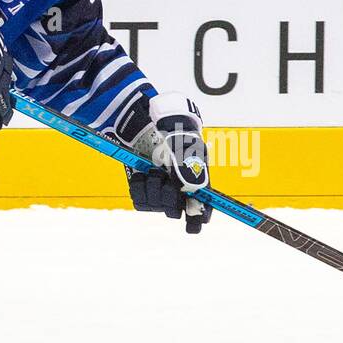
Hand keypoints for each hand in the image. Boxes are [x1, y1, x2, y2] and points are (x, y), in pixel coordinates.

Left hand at [118, 92, 210, 233]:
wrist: (148, 123)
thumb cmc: (173, 130)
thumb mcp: (183, 143)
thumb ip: (188, 164)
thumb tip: (191, 188)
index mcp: (197, 182)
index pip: (203, 211)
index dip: (198, 218)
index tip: (191, 219)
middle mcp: (180, 191)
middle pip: (175, 212)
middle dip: (168, 196)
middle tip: (165, 178)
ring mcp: (160, 192)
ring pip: (156, 206)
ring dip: (152, 186)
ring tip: (153, 169)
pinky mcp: (143, 192)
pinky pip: (140, 201)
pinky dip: (139, 186)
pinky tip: (143, 173)